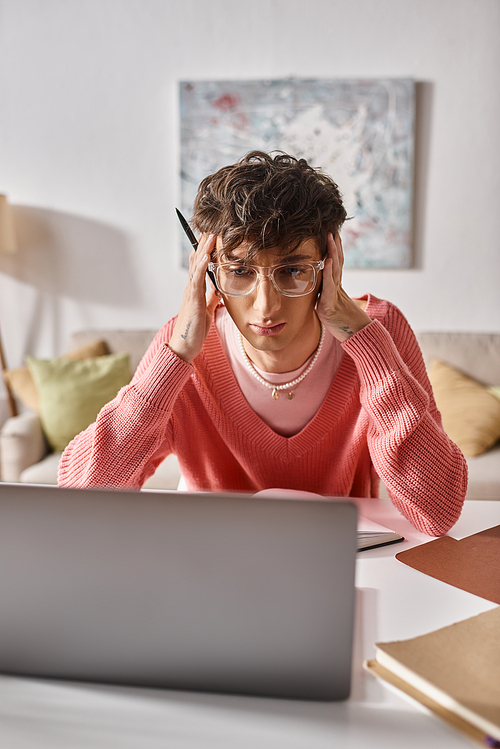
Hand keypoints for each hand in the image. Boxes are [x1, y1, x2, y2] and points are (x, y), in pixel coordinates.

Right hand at [168, 234, 219, 362]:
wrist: (183, 348)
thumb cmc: (194, 332)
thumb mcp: (206, 310)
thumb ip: (211, 298)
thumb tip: (219, 288)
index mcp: (195, 290)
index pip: (200, 265)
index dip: (205, 249)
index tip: (212, 235)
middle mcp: (191, 288)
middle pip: (197, 260)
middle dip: (204, 243)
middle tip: (211, 226)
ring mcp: (190, 293)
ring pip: (197, 266)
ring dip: (203, 249)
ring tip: (210, 233)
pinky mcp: (192, 300)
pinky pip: (197, 280)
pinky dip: (202, 266)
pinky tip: (206, 255)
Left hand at [316, 232, 370, 341]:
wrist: (357, 336)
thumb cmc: (343, 324)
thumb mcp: (332, 307)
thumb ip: (326, 297)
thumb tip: (319, 291)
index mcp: (336, 288)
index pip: (336, 264)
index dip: (335, 249)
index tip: (332, 234)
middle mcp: (336, 289)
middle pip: (336, 263)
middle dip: (334, 246)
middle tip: (332, 229)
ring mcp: (334, 296)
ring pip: (333, 271)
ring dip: (332, 253)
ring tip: (330, 238)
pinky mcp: (328, 306)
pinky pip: (328, 287)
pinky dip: (327, 273)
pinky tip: (326, 261)